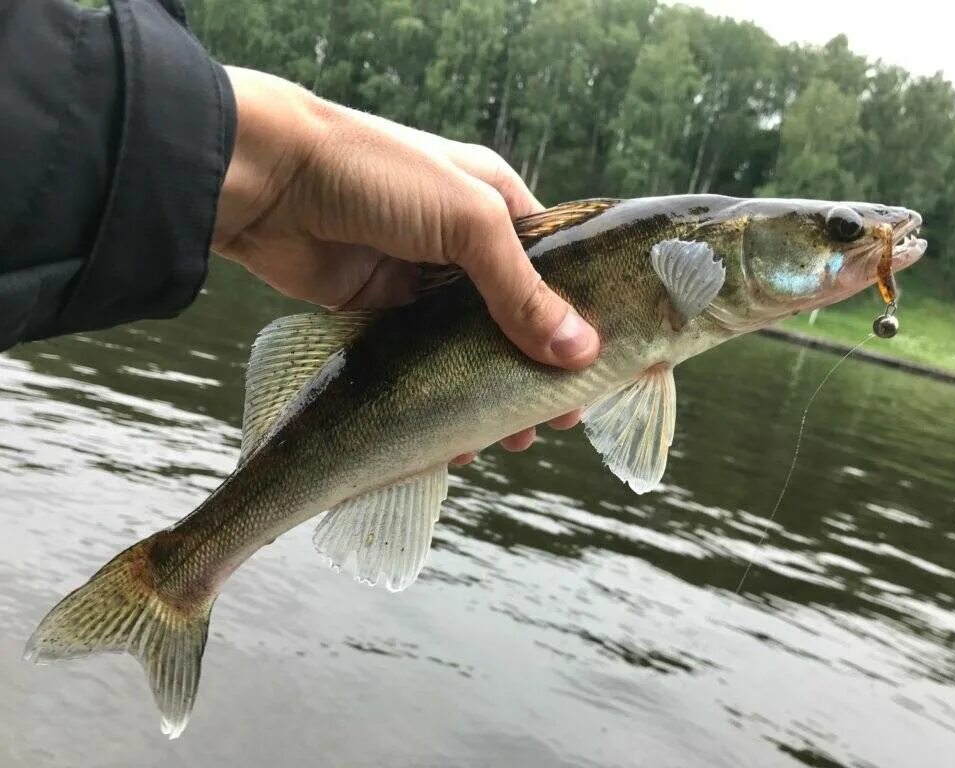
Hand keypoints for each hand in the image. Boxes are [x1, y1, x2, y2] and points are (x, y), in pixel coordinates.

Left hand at [212, 67, 598, 460]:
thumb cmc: (377, 175)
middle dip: (535, 371)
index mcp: (497, 204)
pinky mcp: (379, 313)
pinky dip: (437, 399)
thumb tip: (581, 351)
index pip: (555, 272)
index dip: (579, 324)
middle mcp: (464, 244)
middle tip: (552, 420)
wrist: (266, 178)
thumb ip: (523, 290)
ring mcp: (420, 281)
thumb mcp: (468, 221)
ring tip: (508, 439)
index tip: (596, 376)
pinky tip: (453, 438)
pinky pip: (420, 366)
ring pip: (468, 350)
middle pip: (516, 319)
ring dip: (489, 392)